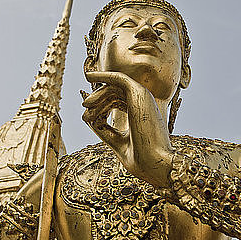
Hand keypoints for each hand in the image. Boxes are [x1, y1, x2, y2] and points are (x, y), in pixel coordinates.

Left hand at [82, 71, 173, 186]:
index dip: (101, 107)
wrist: (155, 164)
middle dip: (97, 100)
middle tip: (85, 110)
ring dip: (97, 95)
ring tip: (85, 105)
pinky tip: (88, 76)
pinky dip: (102, 75)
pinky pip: (117, 78)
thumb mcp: (118, 142)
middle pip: (114, 93)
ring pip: (113, 87)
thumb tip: (87, 118)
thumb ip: (105, 130)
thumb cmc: (141, 159)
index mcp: (142, 113)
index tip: (88, 119)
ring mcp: (142, 96)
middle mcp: (144, 102)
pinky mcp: (137, 93)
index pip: (118, 102)